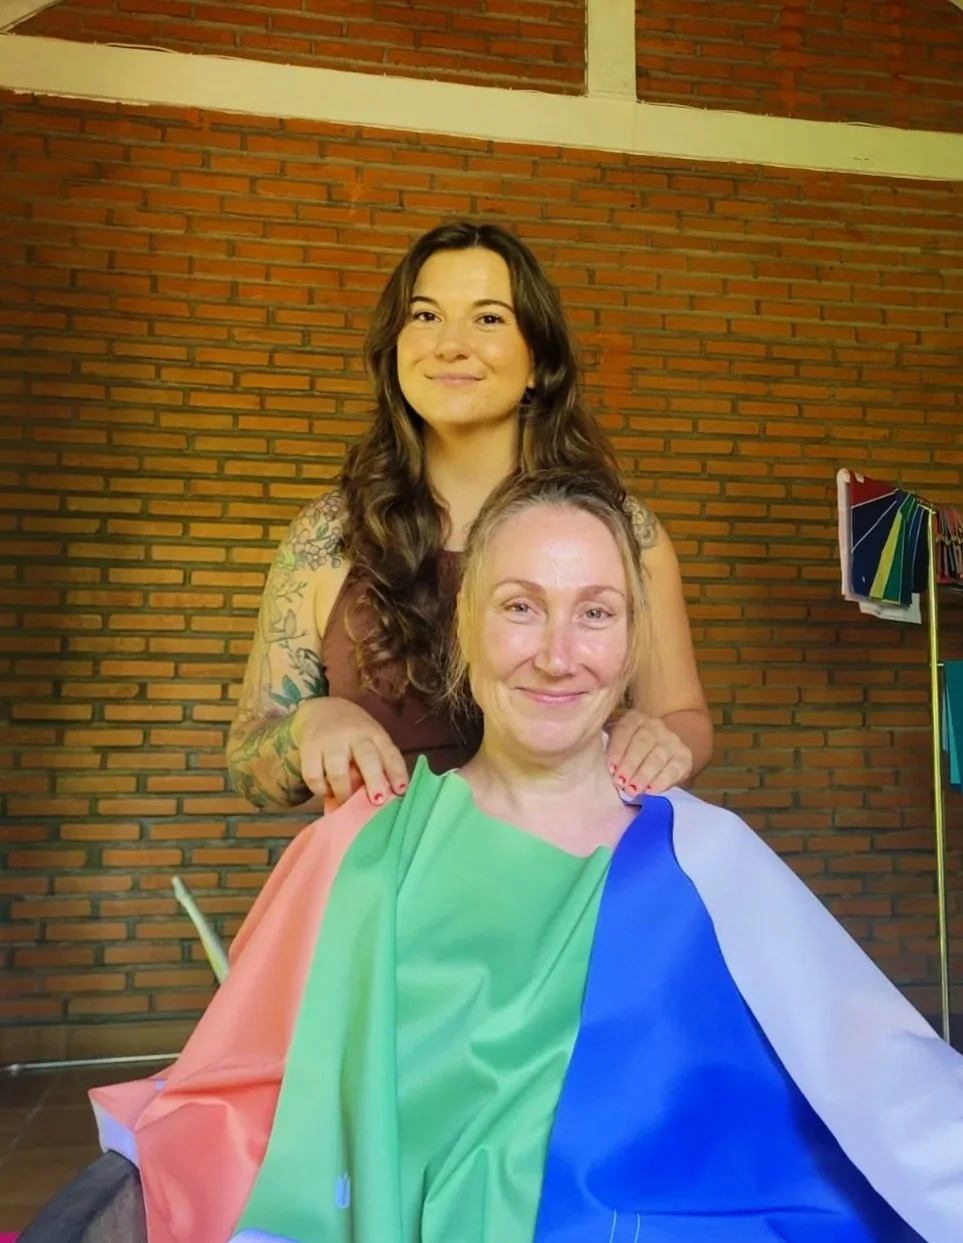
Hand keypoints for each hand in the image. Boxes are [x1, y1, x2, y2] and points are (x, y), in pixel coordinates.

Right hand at [291, 697, 408, 806]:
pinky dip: (321, 789)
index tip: (401, 791)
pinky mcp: (309, 748)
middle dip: (374, 780)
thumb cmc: (353, 732)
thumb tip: (387, 796)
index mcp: (374, 734)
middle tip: (377, 800)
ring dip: (344, 792)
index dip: (397, 772)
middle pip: (366, 758)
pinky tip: (327, 791)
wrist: (321, 709)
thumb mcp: (371, 738)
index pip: (390, 753)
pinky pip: (313, 776)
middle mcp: (354, 735)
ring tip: (346, 801)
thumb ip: (379, 761)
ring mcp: (330, 741)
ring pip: (338, 771)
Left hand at [606, 709, 692, 796]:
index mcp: (634, 718)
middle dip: (630, 764)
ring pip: (658, 757)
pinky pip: (673, 769)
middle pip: (643, 743)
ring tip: (633, 790)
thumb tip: (597, 764)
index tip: (610, 768)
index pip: (625, 729)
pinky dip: (661, 781)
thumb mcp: (617, 745)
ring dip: (644, 775)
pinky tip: (651, 791)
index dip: (618, 749)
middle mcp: (655, 725)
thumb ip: (608, 749)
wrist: (660, 753)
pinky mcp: (684, 756)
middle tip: (621, 782)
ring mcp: (672, 740)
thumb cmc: (629, 752)